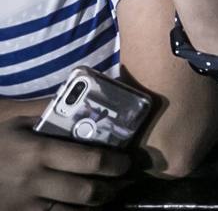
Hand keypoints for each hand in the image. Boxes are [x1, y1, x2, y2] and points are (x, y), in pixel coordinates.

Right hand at [0, 115, 130, 210]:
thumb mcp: (11, 118)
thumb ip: (46, 109)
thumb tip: (82, 97)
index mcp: (38, 152)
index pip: (91, 161)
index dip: (116, 164)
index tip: (127, 162)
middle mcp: (34, 181)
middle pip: (86, 193)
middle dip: (111, 189)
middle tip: (123, 183)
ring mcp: (24, 205)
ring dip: (93, 207)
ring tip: (104, 198)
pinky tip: (77, 208)